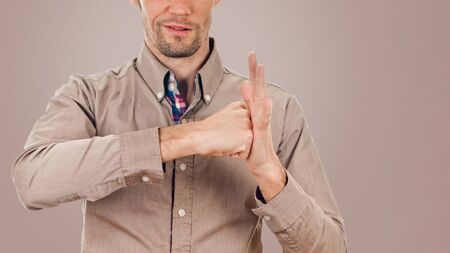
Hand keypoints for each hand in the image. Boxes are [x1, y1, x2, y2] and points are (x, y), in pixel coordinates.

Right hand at [195, 101, 252, 158]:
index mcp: (240, 107)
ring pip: (249, 143)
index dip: (236, 131)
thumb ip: (238, 116)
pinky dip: (236, 154)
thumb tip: (243, 124)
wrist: (198, 136)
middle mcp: (246, 113)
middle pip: (250, 133)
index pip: (248, 124)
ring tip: (226, 140)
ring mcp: (248, 125)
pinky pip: (246, 153)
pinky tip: (227, 145)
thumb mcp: (225, 116)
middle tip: (225, 135)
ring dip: (238, 146)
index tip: (226, 129)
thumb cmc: (207, 130)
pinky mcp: (247, 137)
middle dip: (239, 138)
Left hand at [240, 51, 283, 176]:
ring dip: (260, 86)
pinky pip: (262, 120)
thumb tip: (245, 86)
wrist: (261, 162)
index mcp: (256, 109)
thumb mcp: (246, 120)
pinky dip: (263, 111)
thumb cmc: (252, 142)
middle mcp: (261, 113)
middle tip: (254, 56)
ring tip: (260, 72)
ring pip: (261, 101)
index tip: (252, 54)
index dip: (252, 71)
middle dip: (256, 73)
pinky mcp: (262, 134)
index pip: (253, 86)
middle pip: (258, 89)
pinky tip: (265, 101)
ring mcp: (262, 122)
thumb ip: (246, 104)